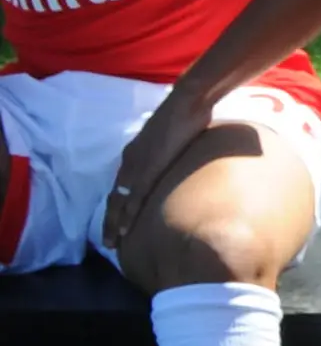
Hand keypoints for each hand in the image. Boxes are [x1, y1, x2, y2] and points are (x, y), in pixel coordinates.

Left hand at [103, 86, 210, 249]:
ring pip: (119, 201)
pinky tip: (125, 229)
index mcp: (136, 154)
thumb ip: (171, 151)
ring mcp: (136, 165)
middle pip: (114, 197)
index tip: (115, 224)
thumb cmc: (186, 115)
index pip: (121, 186)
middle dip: (110, 221)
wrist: (187, 102)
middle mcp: (130, 161)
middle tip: (108, 242)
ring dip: (114, 223)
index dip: (116, 206)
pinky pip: (133, 198)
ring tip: (113, 242)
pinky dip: (127, 215)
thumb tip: (182, 160)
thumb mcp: (173, 137)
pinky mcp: (147, 169)